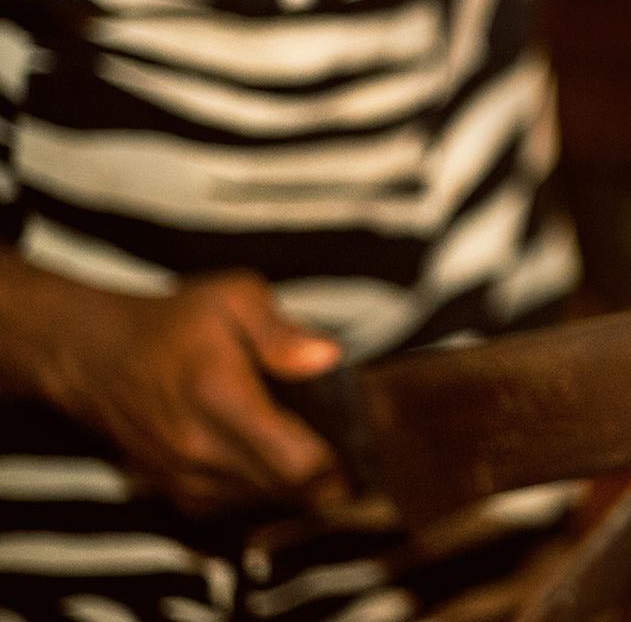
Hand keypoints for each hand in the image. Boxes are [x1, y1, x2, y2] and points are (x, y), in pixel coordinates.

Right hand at [0, 258, 347, 515]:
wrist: (97, 356)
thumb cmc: (176, 322)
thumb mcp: (233, 298)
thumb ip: (281, 331)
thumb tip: (328, 358)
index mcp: (221, 396)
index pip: (299, 462)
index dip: (342, 459)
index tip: (361, 437)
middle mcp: (201, 447)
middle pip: (292, 489)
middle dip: (331, 471)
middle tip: (351, 440)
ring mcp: (186, 477)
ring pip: (270, 500)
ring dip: (299, 481)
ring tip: (313, 439)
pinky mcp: (179, 493)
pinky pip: (242, 505)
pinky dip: (267, 486)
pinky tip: (273, 451)